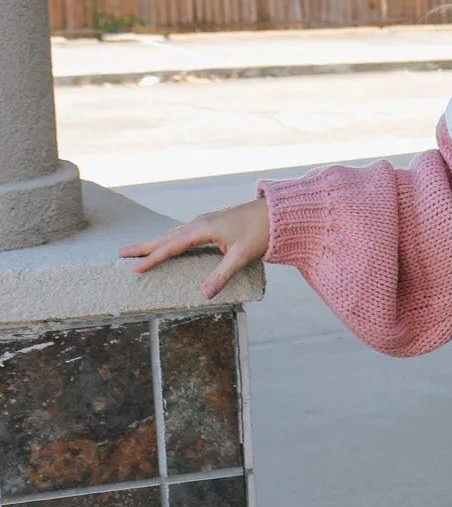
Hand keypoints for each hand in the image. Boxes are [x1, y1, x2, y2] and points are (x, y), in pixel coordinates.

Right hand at [120, 198, 270, 299]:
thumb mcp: (241, 255)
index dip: (153, 258)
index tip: (136, 267)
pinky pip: (183, 234)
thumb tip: (205, 293)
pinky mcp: (210, 226)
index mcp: (202, 228)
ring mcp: (204, 223)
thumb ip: (222, 274)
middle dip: (144, 246)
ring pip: (173, 235)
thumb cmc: (260, 231)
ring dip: (154, 243)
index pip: (171, 246)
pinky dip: (170, 241)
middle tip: (121, 253)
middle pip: (165, 237)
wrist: (275, 213)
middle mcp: (199, 223)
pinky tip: (167, 246)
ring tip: (137, 250)